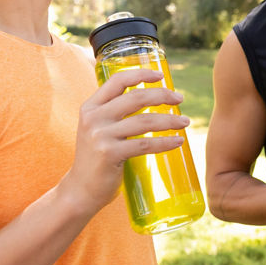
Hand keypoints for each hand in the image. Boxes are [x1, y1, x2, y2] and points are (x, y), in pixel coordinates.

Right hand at [62, 68, 190, 215]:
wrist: (80, 190)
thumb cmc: (96, 158)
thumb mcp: (98, 129)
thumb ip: (114, 113)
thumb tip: (150, 99)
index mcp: (90, 107)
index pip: (117, 81)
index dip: (141, 74)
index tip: (161, 76)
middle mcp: (93, 118)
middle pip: (136, 98)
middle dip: (162, 96)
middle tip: (180, 100)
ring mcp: (100, 136)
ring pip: (144, 121)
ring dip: (170, 120)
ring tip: (185, 122)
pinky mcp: (109, 154)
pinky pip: (145, 144)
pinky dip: (165, 142)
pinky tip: (178, 141)